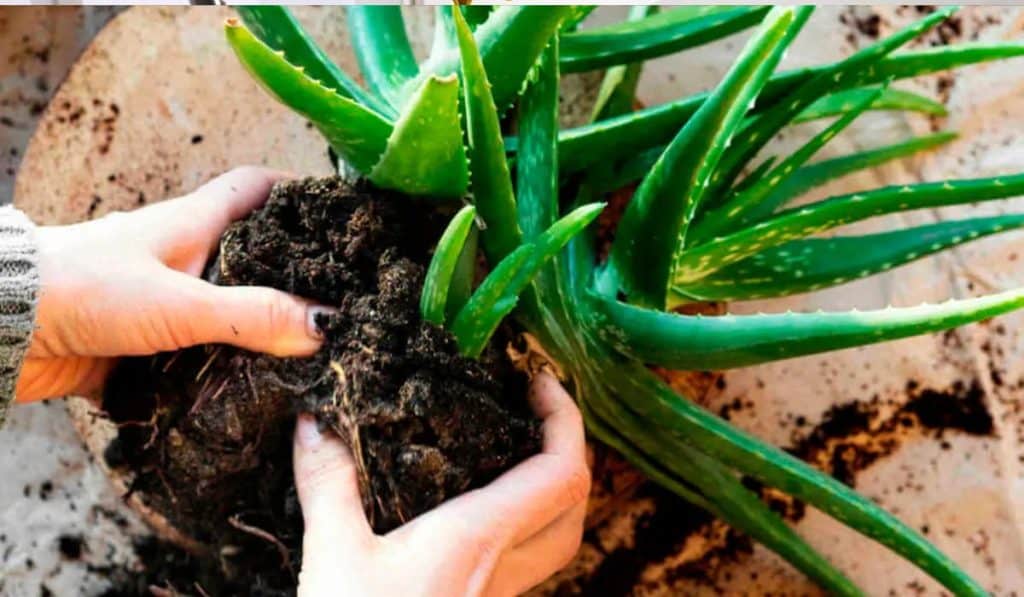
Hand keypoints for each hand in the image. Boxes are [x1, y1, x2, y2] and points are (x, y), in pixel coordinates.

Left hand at [17, 166, 327, 402]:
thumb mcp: (180, 302)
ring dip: (260, 332)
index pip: (256, 188)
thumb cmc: (84, 288)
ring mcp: (162, 301)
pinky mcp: (143, 344)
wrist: (3, 329)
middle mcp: (182, 257)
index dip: (299, 193)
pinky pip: (199, 355)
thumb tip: (325, 325)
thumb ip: (252, 314)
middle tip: (341, 301)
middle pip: (252, 254)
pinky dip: (223, 371)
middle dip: (293, 275)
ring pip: (228, 310)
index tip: (340, 214)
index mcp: (193, 223)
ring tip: (312, 358)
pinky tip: (252, 394)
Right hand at [293, 372, 589, 596]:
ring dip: (552, 489)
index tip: (542, 380)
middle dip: (569, 447)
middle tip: (535, 412)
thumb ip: (328, 483)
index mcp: (479, 537)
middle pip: (574, 503)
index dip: (567, 417)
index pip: (561, 471)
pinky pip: (525, 561)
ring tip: (515, 452)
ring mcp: (498, 595)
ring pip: (557, 537)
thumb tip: (312, 422)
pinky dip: (522, 523)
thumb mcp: (332, 555)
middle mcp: (504, 567)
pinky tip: (478, 512)